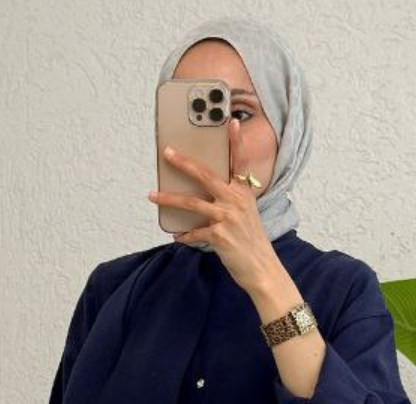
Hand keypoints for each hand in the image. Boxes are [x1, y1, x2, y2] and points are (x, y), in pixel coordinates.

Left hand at [147, 118, 281, 294]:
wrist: (262, 269)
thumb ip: (231, 201)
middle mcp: (236, 201)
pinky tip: (178, 236)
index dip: (235, 142)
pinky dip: (184, 235)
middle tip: (167, 153)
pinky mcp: (218, 235)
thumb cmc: (252, 243)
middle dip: (183, 162)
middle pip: (205, 175)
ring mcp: (227, 217)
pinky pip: (193, 232)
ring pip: (191, 203)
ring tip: (152, 196)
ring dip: (168, 199)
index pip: (239, 162)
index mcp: (244, 193)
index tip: (230, 122)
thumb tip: (204, 196)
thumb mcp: (247, 215)